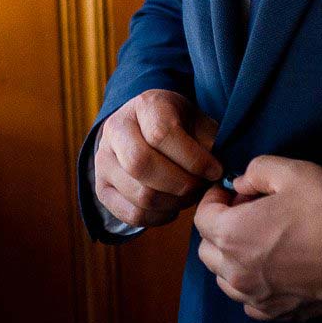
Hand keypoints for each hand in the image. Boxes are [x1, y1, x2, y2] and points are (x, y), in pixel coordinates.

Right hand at [92, 89, 221, 229]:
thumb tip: (220, 174)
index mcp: (144, 105)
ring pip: (139, 194)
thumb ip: (210, 142)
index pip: (162, 133)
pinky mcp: (101, 188)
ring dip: (173, 203)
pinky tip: (171, 206)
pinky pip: (131, 214)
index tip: (215, 170)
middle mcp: (115, 129)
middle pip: (142, 165)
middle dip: (181, 184)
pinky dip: (158, 217)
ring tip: (187, 196)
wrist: (144, 129)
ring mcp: (103, 159)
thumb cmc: (180, 126)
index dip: (193, 158)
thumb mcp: (197, 121)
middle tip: (199, 187)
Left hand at [193, 155, 321, 321]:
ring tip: (260, 241)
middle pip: (208, 251)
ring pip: (225, 280)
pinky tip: (273, 270)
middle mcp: (238, 273)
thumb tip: (241, 183)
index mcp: (233, 236)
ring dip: (232, 259)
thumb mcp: (292, 171)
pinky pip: (250, 302)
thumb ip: (255, 170)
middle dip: (220, 228)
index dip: (214, 200)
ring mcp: (259, 298)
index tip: (233, 192)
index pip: (201, 218)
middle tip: (248, 212)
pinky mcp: (282, 314)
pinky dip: (253, 286)